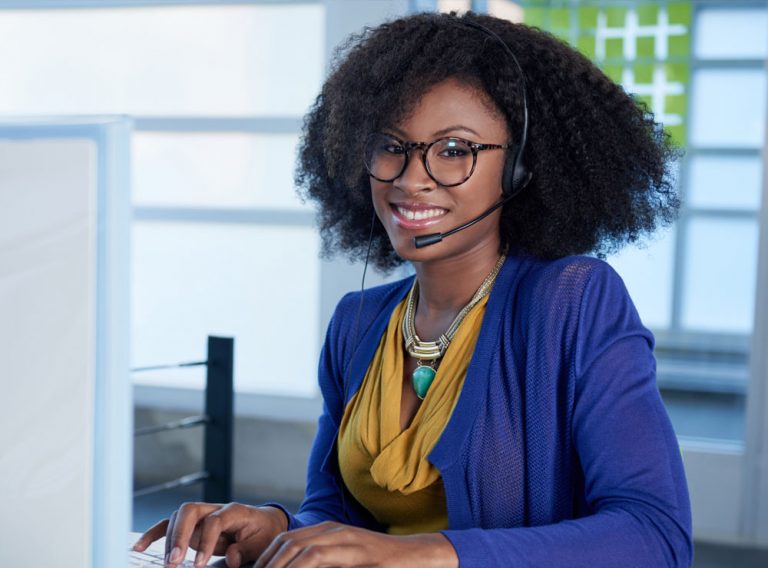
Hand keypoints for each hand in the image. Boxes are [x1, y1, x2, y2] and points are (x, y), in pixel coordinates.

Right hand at [132, 502, 287, 567]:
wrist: (265, 524)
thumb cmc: (263, 533)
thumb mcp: (262, 543)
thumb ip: (246, 550)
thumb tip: (230, 557)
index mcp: (234, 510)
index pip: (214, 521)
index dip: (205, 541)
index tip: (198, 563)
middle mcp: (214, 508)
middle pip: (190, 511)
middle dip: (179, 535)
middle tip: (175, 561)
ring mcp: (202, 514)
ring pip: (177, 518)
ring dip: (168, 539)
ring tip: (166, 563)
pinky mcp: (192, 524)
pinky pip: (169, 525)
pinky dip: (154, 534)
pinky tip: (139, 547)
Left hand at [253, 520, 457, 567]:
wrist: (415, 558)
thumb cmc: (380, 566)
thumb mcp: (345, 566)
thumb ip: (324, 567)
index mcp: (325, 533)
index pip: (285, 542)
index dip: (265, 560)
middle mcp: (329, 529)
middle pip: (285, 543)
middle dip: (265, 564)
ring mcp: (341, 536)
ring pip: (296, 547)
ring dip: (277, 566)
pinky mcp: (352, 546)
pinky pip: (316, 556)